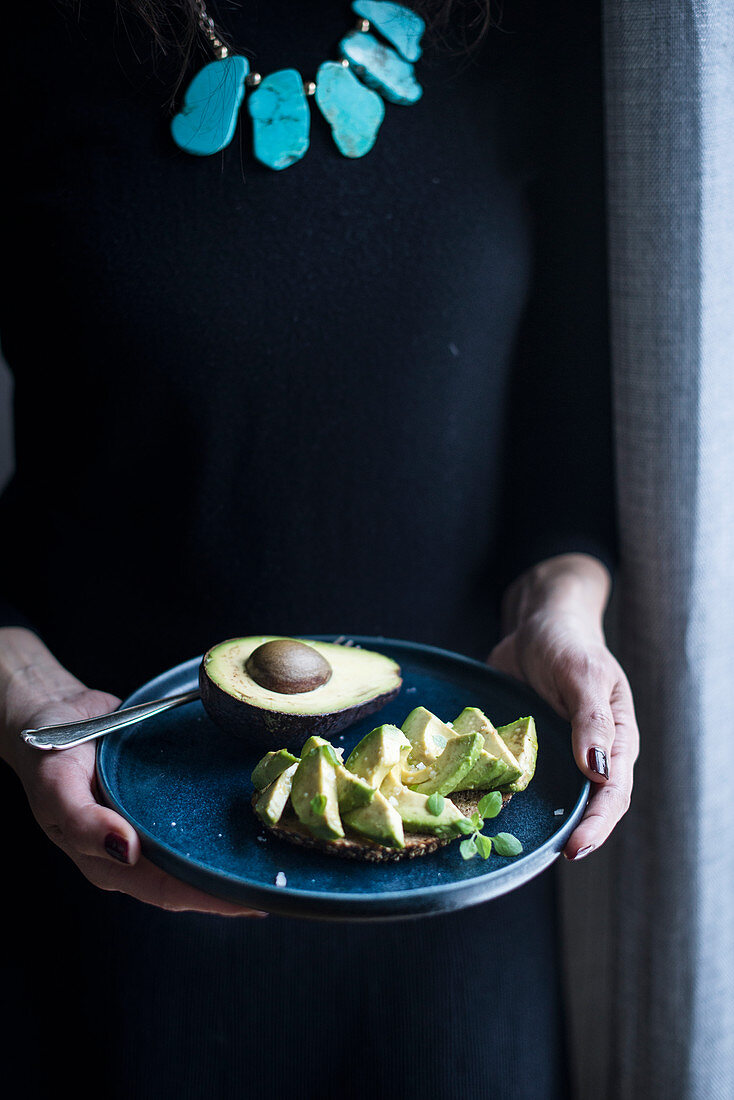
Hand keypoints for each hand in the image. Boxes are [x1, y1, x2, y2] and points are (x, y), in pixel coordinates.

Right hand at [1, 628, 266, 915]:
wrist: (54, 713)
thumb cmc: (49, 755)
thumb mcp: (57, 788)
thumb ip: (86, 822)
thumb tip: (126, 851)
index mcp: (109, 860)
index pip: (169, 890)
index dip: (211, 899)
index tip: (253, 900)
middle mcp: (137, 848)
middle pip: (192, 876)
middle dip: (234, 883)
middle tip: (282, 879)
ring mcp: (152, 822)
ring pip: (199, 848)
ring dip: (236, 853)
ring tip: (282, 850)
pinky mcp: (164, 796)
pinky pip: (197, 813)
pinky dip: (225, 816)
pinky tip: (258, 807)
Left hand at [488, 555, 637, 859]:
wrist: (539, 624)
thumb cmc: (568, 644)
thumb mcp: (582, 675)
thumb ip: (591, 720)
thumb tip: (600, 771)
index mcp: (617, 738)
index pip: (614, 792)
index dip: (597, 823)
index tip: (574, 847)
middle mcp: (591, 753)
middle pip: (589, 805)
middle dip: (575, 834)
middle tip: (549, 857)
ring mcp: (560, 754)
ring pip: (557, 798)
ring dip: (544, 822)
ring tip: (521, 848)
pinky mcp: (530, 749)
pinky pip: (524, 779)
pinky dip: (513, 797)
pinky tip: (491, 811)